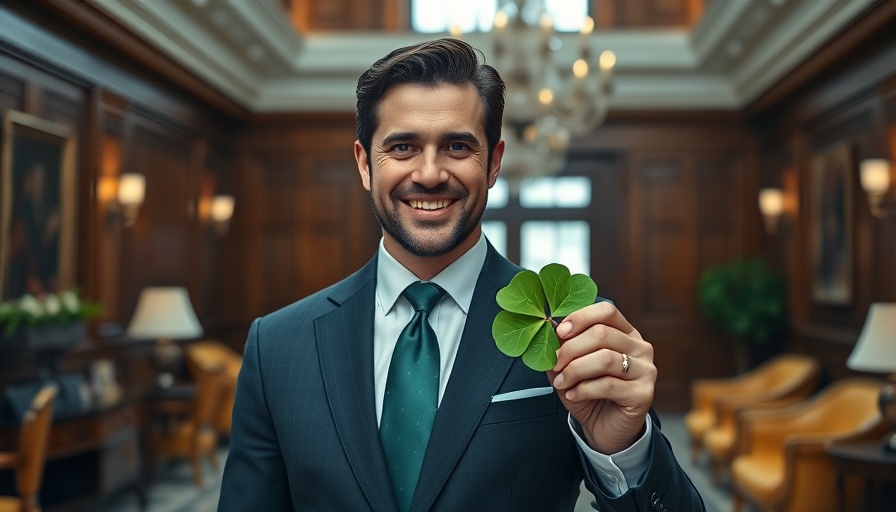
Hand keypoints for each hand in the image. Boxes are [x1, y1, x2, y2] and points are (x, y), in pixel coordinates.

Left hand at [548, 301, 655, 453]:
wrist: (604, 429)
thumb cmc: (589, 393)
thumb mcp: (571, 366)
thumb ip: (564, 348)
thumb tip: (549, 334)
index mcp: (625, 333)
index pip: (606, 311)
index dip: (580, 317)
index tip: (559, 332)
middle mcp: (640, 347)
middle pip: (602, 334)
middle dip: (571, 348)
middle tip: (554, 364)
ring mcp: (646, 370)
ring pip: (605, 358)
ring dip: (575, 370)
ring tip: (561, 382)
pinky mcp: (644, 394)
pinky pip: (608, 384)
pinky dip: (584, 389)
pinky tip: (573, 394)